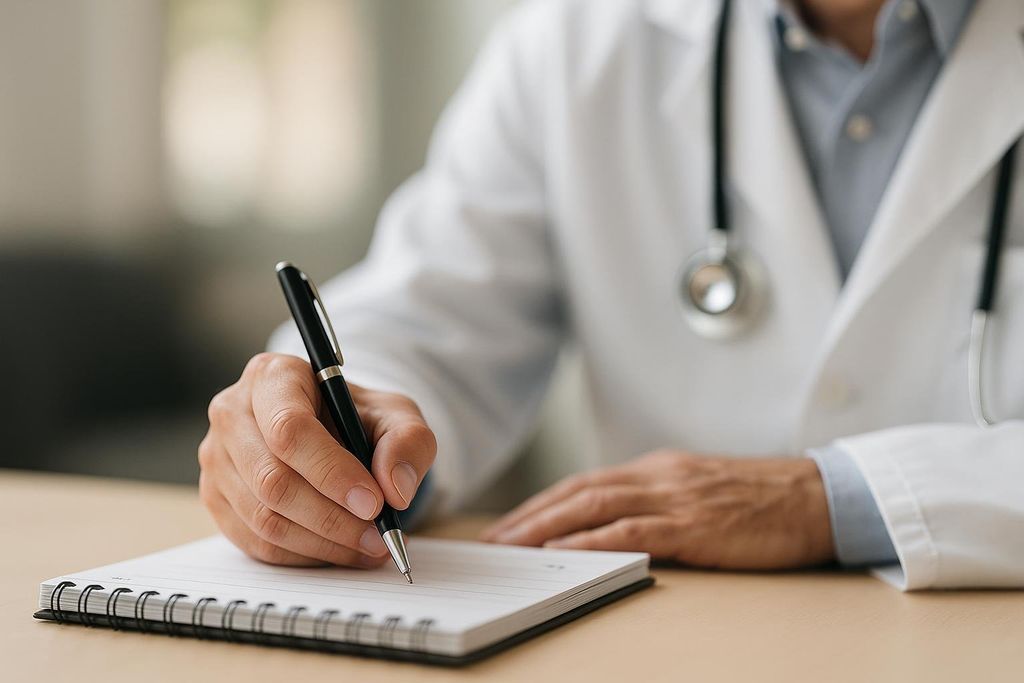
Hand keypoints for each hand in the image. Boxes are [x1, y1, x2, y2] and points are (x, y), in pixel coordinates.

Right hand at [199, 353, 435, 566]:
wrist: (334, 432)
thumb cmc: (359, 418)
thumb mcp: (397, 416)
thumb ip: (407, 442)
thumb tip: (395, 489)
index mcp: (273, 376)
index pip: (289, 429)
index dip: (331, 471)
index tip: (373, 502)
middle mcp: (232, 412)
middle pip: (272, 480)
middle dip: (332, 517)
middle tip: (378, 535)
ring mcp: (217, 459)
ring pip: (263, 518)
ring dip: (323, 543)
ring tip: (370, 546)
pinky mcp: (216, 499)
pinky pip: (257, 543)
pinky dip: (305, 555)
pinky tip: (341, 550)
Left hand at [480, 451, 833, 569]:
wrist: (816, 497)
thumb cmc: (762, 499)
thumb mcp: (700, 489)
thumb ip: (658, 500)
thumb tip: (614, 523)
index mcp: (658, 469)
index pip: (585, 483)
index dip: (542, 503)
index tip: (510, 524)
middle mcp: (658, 476)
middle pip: (578, 490)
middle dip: (530, 515)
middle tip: (494, 540)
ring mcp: (675, 498)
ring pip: (594, 505)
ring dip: (546, 526)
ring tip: (512, 546)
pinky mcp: (694, 526)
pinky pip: (632, 530)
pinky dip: (592, 539)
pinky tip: (564, 551)